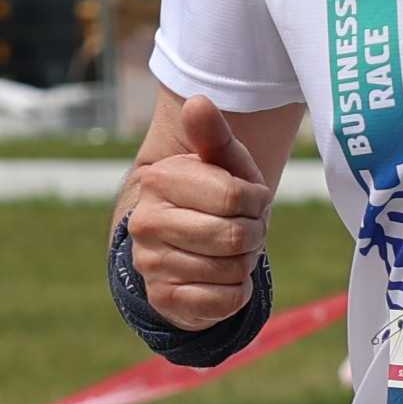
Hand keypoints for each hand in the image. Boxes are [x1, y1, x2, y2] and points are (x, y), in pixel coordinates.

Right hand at [119, 99, 272, 324]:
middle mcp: (146, 222)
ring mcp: (150, 263)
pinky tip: (223, 278)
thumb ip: (213, 133)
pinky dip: (236, 292)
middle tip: (245, 229)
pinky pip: (224, 301)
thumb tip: (197, 102)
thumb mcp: (222, 163)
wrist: (187, 248)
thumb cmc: (215, 196)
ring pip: (231, 270)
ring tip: (232, 251)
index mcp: (160, 180)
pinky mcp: (163, 299)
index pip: (234, 197)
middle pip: (234, 236)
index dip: (256, 202)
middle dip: (253, 234)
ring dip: (245, 263)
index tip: (250, 201)